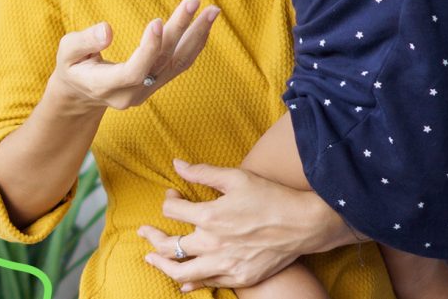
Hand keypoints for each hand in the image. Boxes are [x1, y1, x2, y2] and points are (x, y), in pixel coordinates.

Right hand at [49, 0, 217, 111]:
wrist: (82, 94)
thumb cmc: (73, 67)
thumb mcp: (67, 52)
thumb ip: (85, 41)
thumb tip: (107, 29)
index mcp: (106, 86)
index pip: (134, 71)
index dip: (148, 49)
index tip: (158, 21)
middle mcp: (132, 93)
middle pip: (161, 62)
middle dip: (179, 30)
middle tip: (193, 1)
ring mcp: (147, 91)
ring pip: (177, 64)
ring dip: (196, 36)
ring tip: (212, 11)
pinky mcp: (157, 83)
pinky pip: (180, 65)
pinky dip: (194, 44)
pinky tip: (205, 24)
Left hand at [137, 160, 357, 291]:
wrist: (303, 224)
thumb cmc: (270, 197)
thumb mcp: (237, 177)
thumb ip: (203, 172)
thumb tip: (177, 164)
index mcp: (210, 216)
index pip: (173, 211)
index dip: (168, 201)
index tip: (173, 197)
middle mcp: (212, 244)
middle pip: (169, 246)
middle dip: (152, 237)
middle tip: (143, 232)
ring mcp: (225, 264)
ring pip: (182, 271)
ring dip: (162, 265)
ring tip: (150, 259)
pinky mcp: (239, 277)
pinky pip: (207, 284)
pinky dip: (190, 284)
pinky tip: (182, 282)